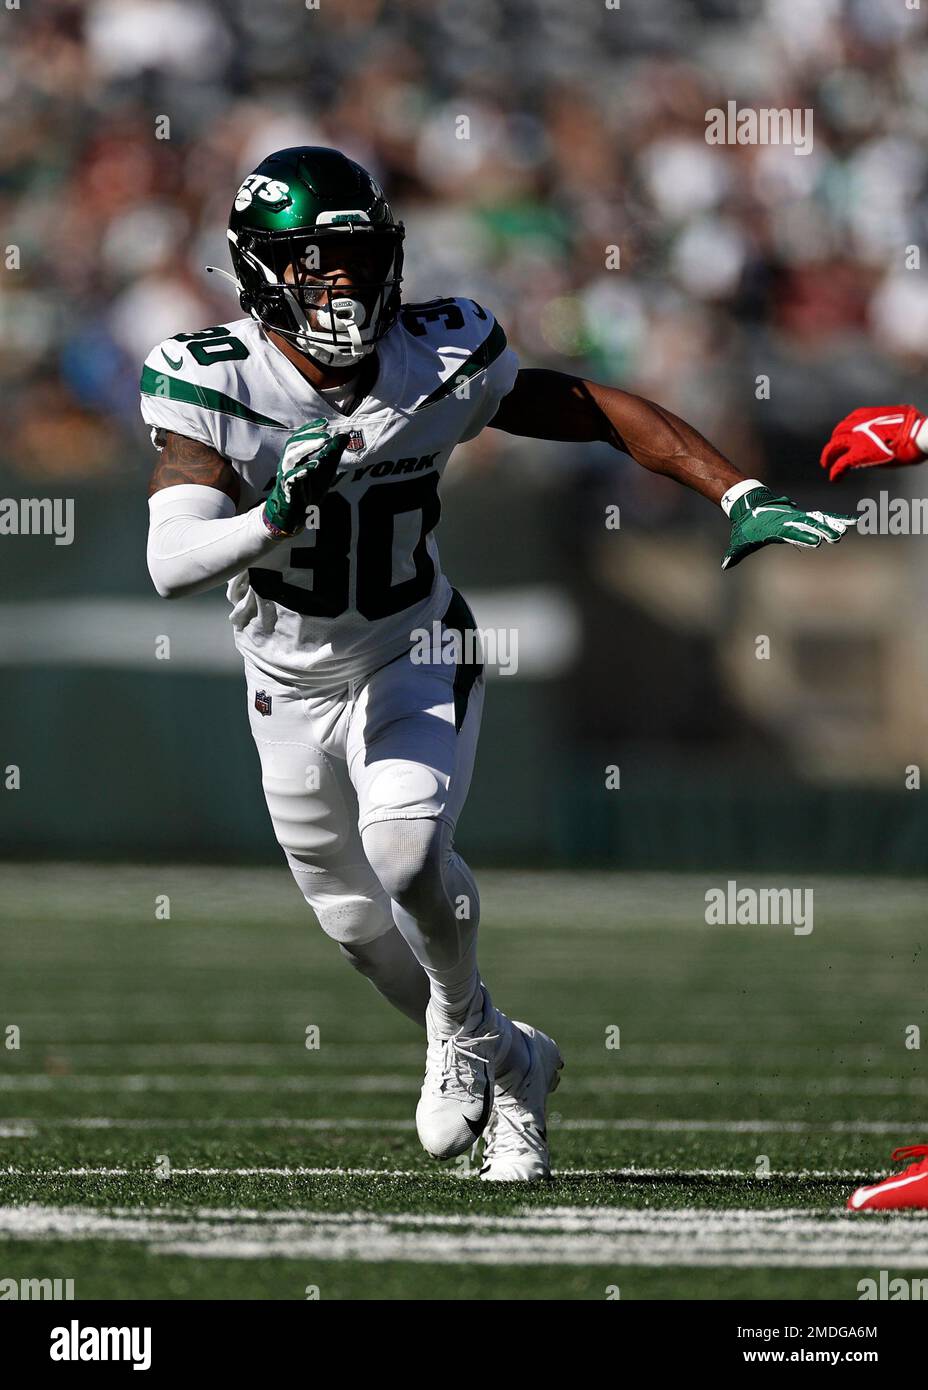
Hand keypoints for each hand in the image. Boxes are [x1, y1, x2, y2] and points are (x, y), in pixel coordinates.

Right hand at [263, 419, 348, 537]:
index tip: (325, 423)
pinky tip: (314, 466)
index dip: (311, 429)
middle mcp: (288, 464)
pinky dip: (302, 471)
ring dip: (306, 449)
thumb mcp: (326, 469)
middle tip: (326, 434)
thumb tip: (345, 435)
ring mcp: (286, 476)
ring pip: (291, 457)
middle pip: (293, 444)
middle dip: (309, 437)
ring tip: (322, 444)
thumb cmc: (309, 489)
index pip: (301, 438)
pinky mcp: (287, 489)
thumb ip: (334, 453)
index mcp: (297, 457)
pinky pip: (291, 478)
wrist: (297, 514)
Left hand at [722, 485, 857, 570]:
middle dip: (823, 530)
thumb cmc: (745, 526)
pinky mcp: (803, 516)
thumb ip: (734, 554)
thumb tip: (724, 565)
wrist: (749, 505)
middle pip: (809, 526)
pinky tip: (852, 522)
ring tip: (849, 528)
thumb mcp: (739, 541)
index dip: (804, 536)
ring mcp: (798, 517)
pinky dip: (836, 519)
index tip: (816, 541)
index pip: (792, 533)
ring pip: (818, 520)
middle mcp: (790, 521)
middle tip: (837, 536)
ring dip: (833, 524)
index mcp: (776, 528)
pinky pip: (822, 518)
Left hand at [820, 405, 925, 481]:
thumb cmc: (914, 425)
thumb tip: (892, 422)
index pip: (849, 421)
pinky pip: (840, 465)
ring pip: (833, 448)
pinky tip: (834, 479)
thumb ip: (888, 420)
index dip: (845, 431)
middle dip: (834, 443)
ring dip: (828, 457)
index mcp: (866, 414)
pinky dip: (835, 472)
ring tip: (826, 464)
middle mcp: (857, 425)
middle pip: (838, 434)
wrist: (916, 434)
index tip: (845, 436)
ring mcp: (856, 440)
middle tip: (832, 451)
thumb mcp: (898, 416)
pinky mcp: (858, 455)